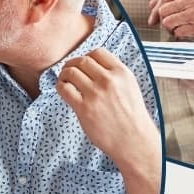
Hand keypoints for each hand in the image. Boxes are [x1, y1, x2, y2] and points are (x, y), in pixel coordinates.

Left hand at [58, 48, 158, 167]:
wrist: (133, 140)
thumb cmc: (132, 117)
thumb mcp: (130, 87)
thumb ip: (115, 75)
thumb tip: (95, 67)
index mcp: (122, 73)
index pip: (98, 52)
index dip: (87, 56)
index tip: (83, 63)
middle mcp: (108, 80)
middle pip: (82, 61)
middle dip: (73, 63)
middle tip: (69, 69)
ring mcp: (95, 94)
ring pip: (71, 72)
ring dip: (64, 74)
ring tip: (64, 79)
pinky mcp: (84, 108)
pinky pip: (65, 89)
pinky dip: (60, 86)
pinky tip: (63, 90)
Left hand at [148, 0, 193, 38]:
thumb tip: (152, 4)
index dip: (156, 9)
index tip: (153, 18)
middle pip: (164, 11)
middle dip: (163, 19)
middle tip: (168, 22)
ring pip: (168, 22)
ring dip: (169, 27)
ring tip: (176, 26)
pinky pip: (178, 32)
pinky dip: (178, 33)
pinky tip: (184, 30)